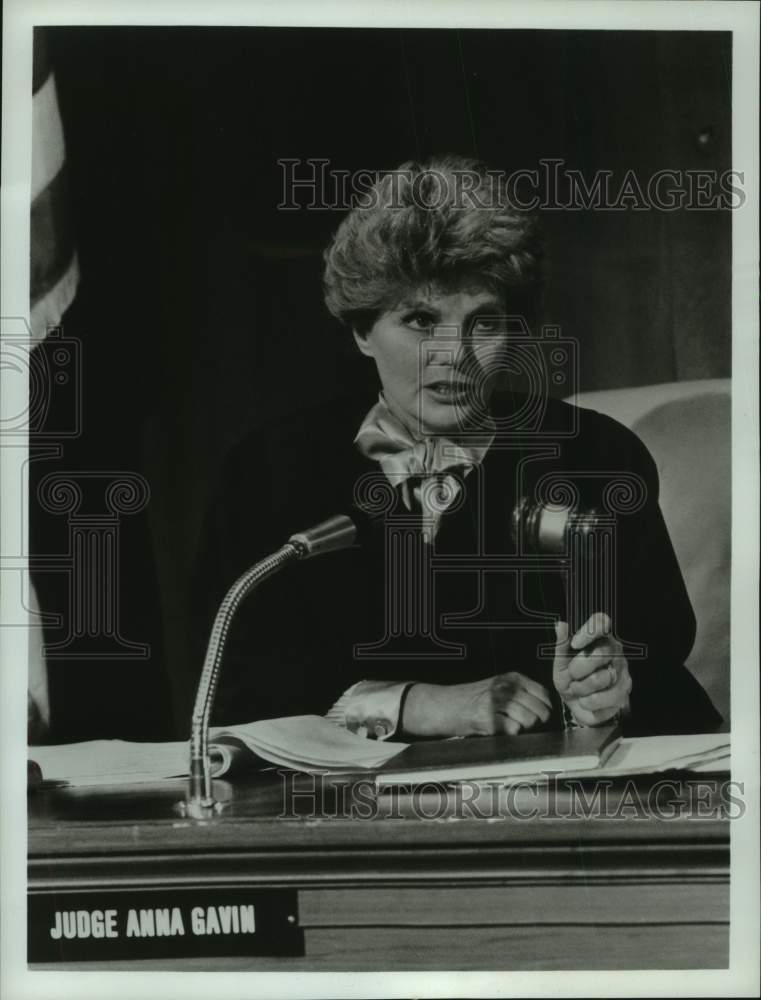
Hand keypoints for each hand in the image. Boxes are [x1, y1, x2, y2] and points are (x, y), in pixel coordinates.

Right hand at [402, 673, 552, 737]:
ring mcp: (496, 701)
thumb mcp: (497, 687)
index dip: (545, 709)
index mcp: (511, 677)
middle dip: (536, 723)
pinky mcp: (487, 718)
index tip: (538, 717)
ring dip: (523, 729)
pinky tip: (498, 731)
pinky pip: (513, 730)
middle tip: (522, 726)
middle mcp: (505, 686)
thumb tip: (545, 711)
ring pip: (530, 720)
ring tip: (508, 728)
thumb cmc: (469, 700)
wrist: (441, 704)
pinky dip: (510, 734)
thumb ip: (519, 694)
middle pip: (540, 710)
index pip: (544, 694)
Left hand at [553, 613, 631, 726]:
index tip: (575, 643)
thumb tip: (561, 624)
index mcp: (599, 638)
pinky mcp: (624, 694)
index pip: (601, 623)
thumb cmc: (570, 678)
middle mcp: (615, 652)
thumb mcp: (561, 661)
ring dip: (581, 688)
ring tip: (578, 689)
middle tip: (572, 675)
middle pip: (600, 653)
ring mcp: (622, 673)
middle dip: (578, 668)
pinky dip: (588, 702)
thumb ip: (562, 644)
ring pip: (601, 679)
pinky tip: (587, 700)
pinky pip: (604, 699)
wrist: (577, 705)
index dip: (589, 631)